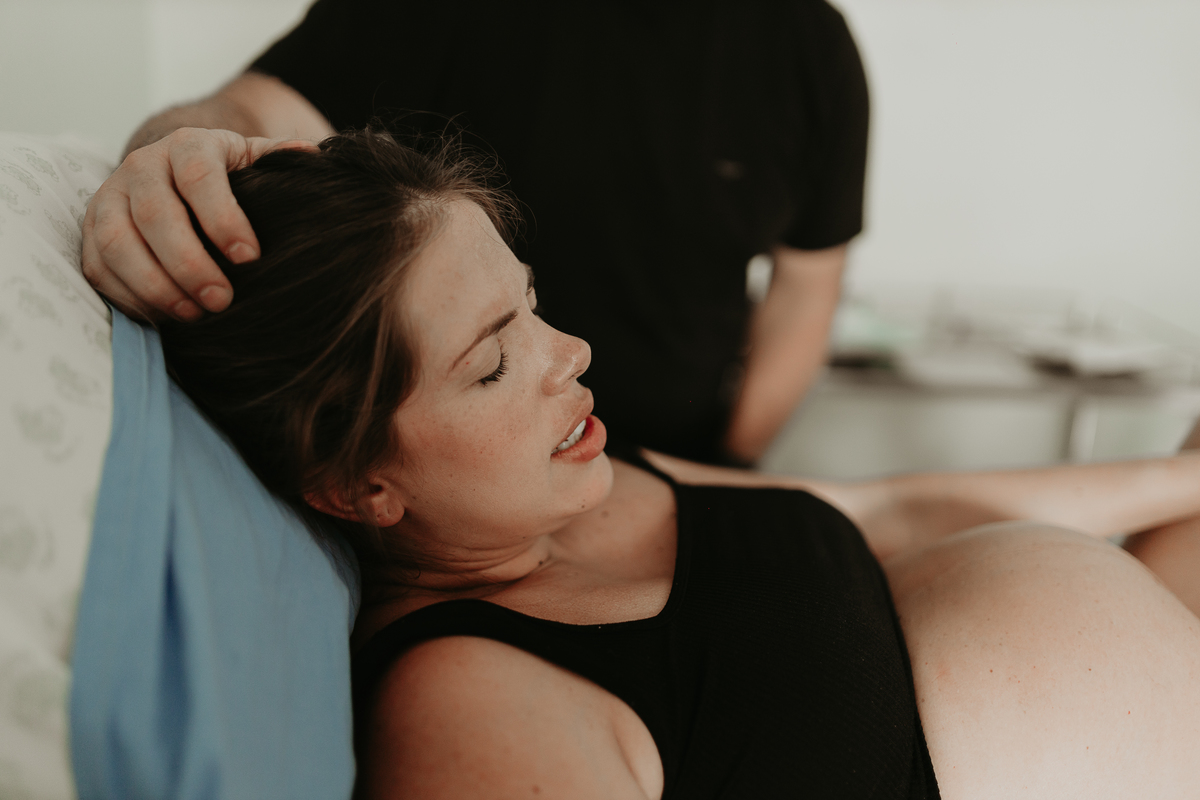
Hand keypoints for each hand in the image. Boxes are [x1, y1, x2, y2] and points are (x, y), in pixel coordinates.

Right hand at [82, 128, 316, 320]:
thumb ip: (279, 159)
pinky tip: (165, 317)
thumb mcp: (254, 160)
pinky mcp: (92, 230)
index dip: (223, 217)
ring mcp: (110, 197)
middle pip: (155, 214)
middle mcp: (142, 166)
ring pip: (119, 242)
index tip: (250, 257)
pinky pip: (99, 267)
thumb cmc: (228, 176)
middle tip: (222, 300)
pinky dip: (129, 298)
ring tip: (194, 315)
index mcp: (188, 145)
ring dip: (155, 285)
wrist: (175, 171)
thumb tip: (315, 156)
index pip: (200, 175)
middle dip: (189, 263)